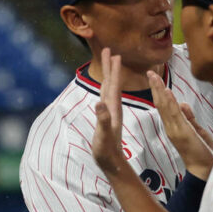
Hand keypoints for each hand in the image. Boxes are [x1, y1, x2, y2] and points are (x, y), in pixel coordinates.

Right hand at [90, 49, 130, 176]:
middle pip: (112, 82)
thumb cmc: (106, 149)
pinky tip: (104, 86)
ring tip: (109, 63)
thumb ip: (102, 119)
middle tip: (109, 51)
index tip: (113, 53)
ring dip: (109, 75)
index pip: (113, 84)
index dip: (112, 69)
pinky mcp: (106, 116)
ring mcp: (110, 111)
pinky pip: (106, 96)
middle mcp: (113, 107)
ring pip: (109, 88)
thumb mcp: (103, 134)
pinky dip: (105, 87)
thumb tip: (99, 103)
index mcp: (113, 107)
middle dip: (110, 66)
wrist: (112, 161)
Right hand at [147, 71, 212, 179]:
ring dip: (160, 91)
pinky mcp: (183, 133)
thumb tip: (181, 103)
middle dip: (156, 88)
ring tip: (154, 78)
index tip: (155, 78)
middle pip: (162, 104)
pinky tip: (167, 93)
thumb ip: (189, 117)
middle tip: (150, 73)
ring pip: (165, 107)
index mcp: (174, 126)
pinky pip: (175, 115)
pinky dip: (170, 103)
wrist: (205, 169)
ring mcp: (175, 130)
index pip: (164, 106)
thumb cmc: (203, 152)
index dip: (159, 92)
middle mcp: (171, 127)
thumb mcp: (196, 130)